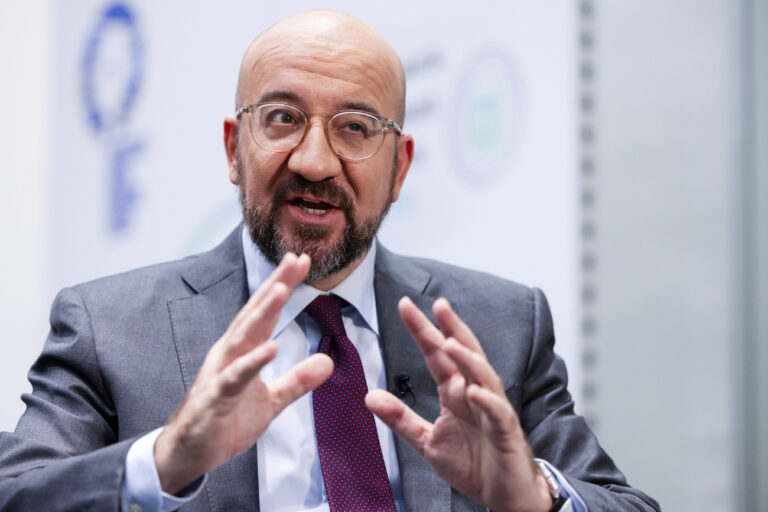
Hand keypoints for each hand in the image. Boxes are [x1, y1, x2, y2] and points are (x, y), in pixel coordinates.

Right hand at [154, 253, 333, 493]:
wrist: (188, 453)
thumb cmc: (225, 421)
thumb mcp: (271, 401)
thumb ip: (297, 380)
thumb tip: (327, 362)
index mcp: (242, 350)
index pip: (266, 313)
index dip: (283, 286)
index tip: (302, 261)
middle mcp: (229, 353)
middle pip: (255, 313)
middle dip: (276, 285)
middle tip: (295, 259)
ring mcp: (221, 373)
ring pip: (243, 337)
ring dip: (262, 312)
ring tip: (281, 290)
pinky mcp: (216, 397)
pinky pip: (236, 377)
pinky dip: (252, 361)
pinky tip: (271, 348)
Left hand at [366, 297, 552, 511]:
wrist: (503, 495)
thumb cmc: (473, 463)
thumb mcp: (427, 440)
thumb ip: (401, 418)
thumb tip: (370, 396)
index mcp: (455, 392)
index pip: (437, 355)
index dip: (424, 330)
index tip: (405, 305)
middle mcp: (475, 393)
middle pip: (465, 353)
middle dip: (452, 328)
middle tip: (438, 304)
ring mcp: (493, 410)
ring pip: (484, 377)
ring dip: (469, 360)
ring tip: (450, 343)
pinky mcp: (507, 432)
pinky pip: (498, 413)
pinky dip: (488, 402)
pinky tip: (474, 392)